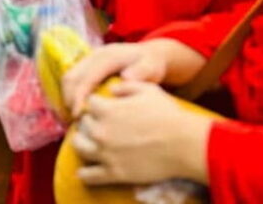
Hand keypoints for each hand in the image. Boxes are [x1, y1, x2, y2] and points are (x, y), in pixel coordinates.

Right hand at [62, 42, 166, 116]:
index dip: (79, 96)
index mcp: (108, 56)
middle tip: (74, 121)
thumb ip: (142, 71)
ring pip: (68, 78)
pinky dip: (71, 96)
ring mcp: (90, 60)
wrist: (151, 55)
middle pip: (71, 76)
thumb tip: (126, 78)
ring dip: (67, 98)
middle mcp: (95, 55)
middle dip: (69, 99)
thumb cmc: (151, 64)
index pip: (86, 76)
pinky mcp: (88, 66)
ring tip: (74, 119)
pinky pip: (72, 80)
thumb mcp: (152, 66)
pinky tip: (77, 111)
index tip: (79, 116)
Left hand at [73, 81, 210, 184]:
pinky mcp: (113, 174)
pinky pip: (88, 175)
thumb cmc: (168, 114)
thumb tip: (112, 89)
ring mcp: (106, 154)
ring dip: (82, 142)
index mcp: (108, 109)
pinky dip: (85, 172)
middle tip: (98, 123)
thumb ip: (126, 86)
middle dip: (89, 121)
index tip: (101, 106)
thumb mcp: (148, 90)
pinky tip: (88, 168)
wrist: (183, 144)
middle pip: (82, 124)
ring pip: (79, 147)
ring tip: (89, 142)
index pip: (89, 103)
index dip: (96, 103)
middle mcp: (101, 131)